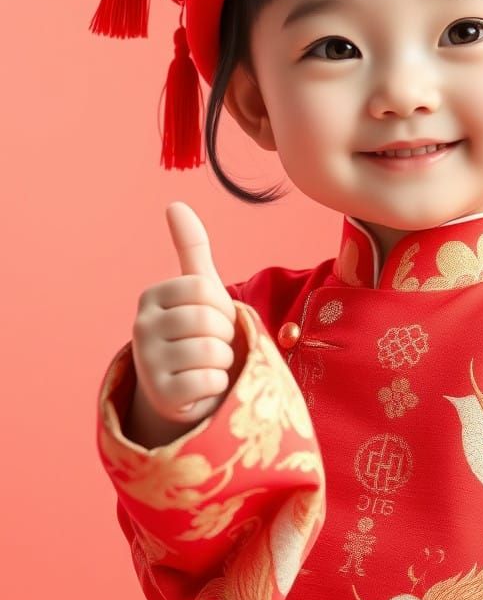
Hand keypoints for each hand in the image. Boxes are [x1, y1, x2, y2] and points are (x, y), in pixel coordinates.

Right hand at [130, 201, 237, 425]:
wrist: (187, 387)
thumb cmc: (199, 330)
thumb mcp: (198, 288)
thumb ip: (190, 247)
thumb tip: (175, 204)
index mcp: (152, 296)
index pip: (204, 289)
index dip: (221, 305)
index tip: (212, 317)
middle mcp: (141, 327)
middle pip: (208, 320)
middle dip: (224, 334)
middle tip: (212, 343)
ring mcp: (146, 363)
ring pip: (211, 352)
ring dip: (223, 360)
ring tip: (208, 363)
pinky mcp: (159, 396)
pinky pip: (208, 381)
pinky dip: (217, 383)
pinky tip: (202, 384)